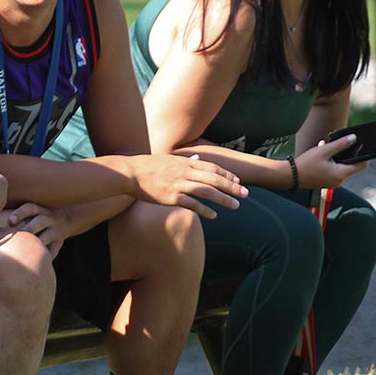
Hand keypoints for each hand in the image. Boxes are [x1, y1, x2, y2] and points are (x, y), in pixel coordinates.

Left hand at [0, 202, 68, 257]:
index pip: (30, 208)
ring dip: (37, 242)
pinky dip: (45, 255)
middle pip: (39, 221)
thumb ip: (11, 215)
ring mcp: (55, 230)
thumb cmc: (34, 217)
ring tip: (26, 250)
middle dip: (28, 228)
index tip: (11, 221)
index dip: (21, 213)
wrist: (63, 220)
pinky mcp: (59, 242)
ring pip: (47, 236)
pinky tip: (36, 263)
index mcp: (38, 209)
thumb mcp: (28, 211)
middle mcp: (48, 218)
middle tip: (17, 237)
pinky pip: (53, 250)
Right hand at [128, 153, 247, 218]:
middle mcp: (185, 172)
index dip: (227, 174)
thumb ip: (184, 161)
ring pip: (208, 191)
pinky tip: (214, 215)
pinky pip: (192, 204)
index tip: (238, 181)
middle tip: (246, 194)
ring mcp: (179, 185)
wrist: (129, 173)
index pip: (212, 168)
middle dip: (232, 187)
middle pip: (215, 179)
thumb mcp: (168, 159)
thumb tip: (197, 159)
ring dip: (224, 199)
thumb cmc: (147, 166)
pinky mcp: (171, 198)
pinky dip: (205, 210)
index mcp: (185, 162)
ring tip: (236, 205)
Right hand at [295, 135, 368, 188]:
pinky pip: (334, 172)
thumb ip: (340, 144)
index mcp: (340, 174)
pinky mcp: (326, 183)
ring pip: (341, 168)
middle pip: (351, 166)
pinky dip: (331, 164)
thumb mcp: (324, 151)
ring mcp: (332, 183)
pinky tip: (322, 157)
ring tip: (325, 150)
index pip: (361, 165)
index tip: (362, 146)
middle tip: (337, 145)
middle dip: (346, 154)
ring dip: (337, 158)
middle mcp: (338, 181)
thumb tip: (354, 138)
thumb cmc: (305, 164)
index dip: (364, 155)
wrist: (289, 176)